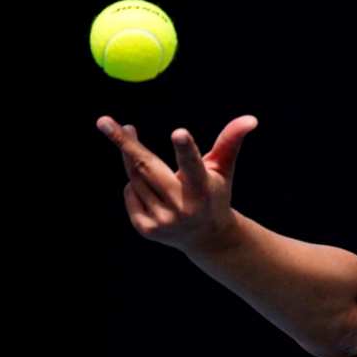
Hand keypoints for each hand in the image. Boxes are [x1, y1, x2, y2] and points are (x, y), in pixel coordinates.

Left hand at [97, 114, 257, 254]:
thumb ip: (231, 141)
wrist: (207, 238)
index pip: (193, 166)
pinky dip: (134, 184)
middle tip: (105, 121)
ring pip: (135, 178)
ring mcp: (162, 221)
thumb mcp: (223, 168)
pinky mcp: (147, 229)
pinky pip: (129, 192)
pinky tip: (152, 190)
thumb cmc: (214, 193)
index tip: (179, 132)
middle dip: (126, 143)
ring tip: (140, 153)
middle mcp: (182, 208)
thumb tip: (251, 118)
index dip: (186, 149)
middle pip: (147, 168)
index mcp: (203, 190)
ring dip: (133, 160)